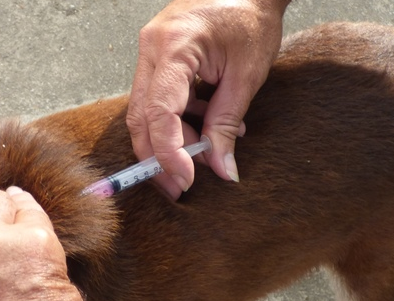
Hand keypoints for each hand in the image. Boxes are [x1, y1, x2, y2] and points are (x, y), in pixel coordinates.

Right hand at [127, 0, 289, 199]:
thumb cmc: (252, 19)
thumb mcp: (246, 77)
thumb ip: (227, 125)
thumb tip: (221, 170)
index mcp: (174, 47)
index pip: (158, 112)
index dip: (169, 153)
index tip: (186, 181)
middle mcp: (152, 47)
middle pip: (141, 117)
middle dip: (159, 157)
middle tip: (180, 187)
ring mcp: (150, 50)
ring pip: (145, 111)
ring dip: (172, 140)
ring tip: (208, 152)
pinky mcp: (156, 56)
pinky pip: (156, 98)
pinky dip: (176, 120)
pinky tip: (206, 126)